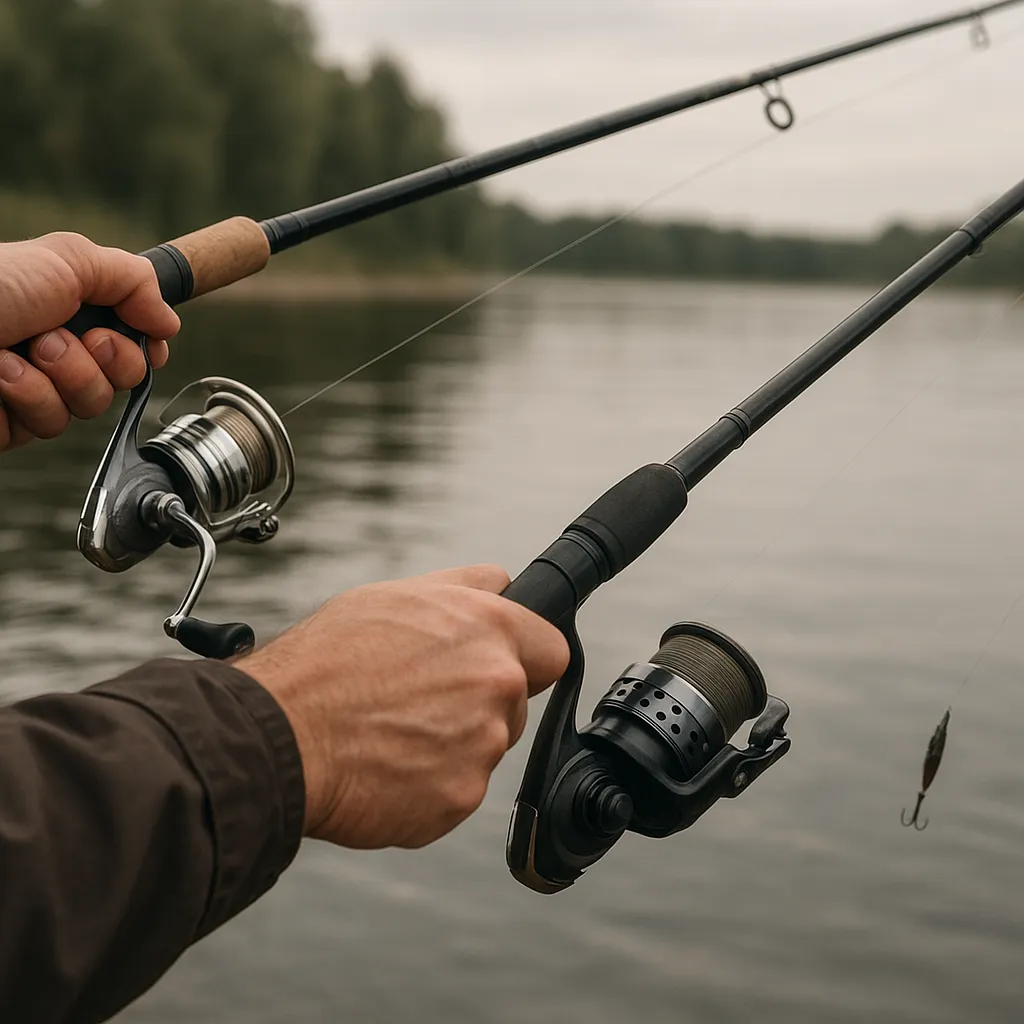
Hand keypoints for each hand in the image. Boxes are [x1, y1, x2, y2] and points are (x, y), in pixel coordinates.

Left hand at [0, 233, 180, 450]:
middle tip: (62, 337)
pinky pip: (48, 423)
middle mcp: (55, 346)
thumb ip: (132, 278)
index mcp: (68, 306)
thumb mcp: (68, 260)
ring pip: (89, 404)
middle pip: (122, 375)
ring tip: (17, 353)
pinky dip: (27, 396)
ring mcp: (34, 386)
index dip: (143, 343)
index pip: (132, 338)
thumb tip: (168, 320)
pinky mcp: (12, 421)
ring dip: (60, 376)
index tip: (145, 336)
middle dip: (103, 358)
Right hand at [237, 565, 569, 849]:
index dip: (524, 658)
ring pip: (483, 747)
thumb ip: (463, 589)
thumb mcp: (394, 597)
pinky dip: (428, 785)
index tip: (501, 667)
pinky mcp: (460, 797)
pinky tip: (385, 766)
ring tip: (390, 733)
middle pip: (514, 702)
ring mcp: (482, 744)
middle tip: (415, 701)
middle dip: (477, 703)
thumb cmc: (326, 662)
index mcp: (487, 628)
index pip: (551, 649)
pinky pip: (456, 790)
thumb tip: (502, 585)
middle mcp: (496, 683)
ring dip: (451, 745)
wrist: (278, 735)